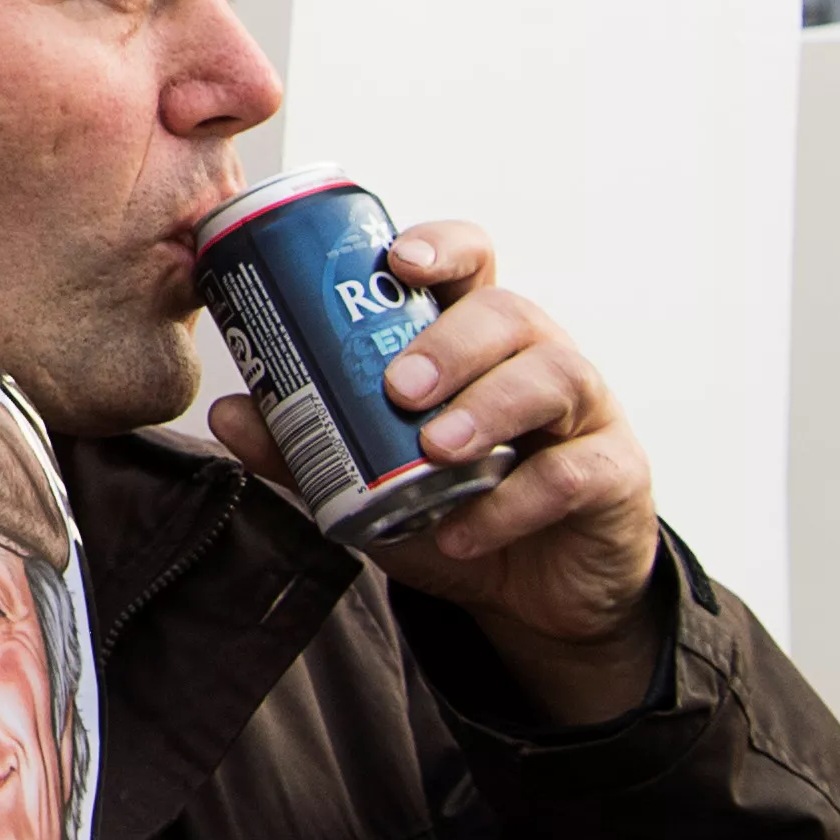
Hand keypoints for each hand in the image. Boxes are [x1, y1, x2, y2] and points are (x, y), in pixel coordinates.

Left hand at [208, 217, 665, 722]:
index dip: (440, 247)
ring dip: (489, 408)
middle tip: (399, 386)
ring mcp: (585, 412)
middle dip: (453, 343)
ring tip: (436, 446)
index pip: (470, 261)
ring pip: (555, 377)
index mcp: (475, 336)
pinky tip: (467, 528)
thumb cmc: (452, 506)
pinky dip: (515, 501)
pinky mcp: (614, 475)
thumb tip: (226, 411)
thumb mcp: (370, 479)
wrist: (534, 592)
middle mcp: (536, 356)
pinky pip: (573, 472)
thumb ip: (305, 448)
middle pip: (510, 314)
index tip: (397, 263)